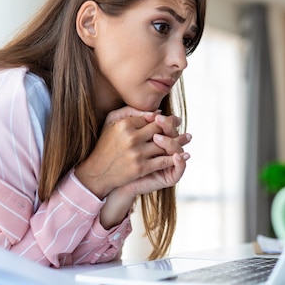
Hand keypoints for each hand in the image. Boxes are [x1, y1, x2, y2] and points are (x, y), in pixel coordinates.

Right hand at [75, 107, 189, 198]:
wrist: (97, 172)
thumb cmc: (105, 144)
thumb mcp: (111, 122)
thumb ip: (130, 112)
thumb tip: (156, 112)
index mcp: (124, 125)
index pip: (150, 117)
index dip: (163, 117)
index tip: (172, 118)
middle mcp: (131, 138)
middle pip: (159, 128)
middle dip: (173, 125)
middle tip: (180, 123)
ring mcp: (136, 153)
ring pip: (164, 144)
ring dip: (178, 141)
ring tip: (187, 137)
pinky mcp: (140, 168)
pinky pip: (162, 160)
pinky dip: (174, 158)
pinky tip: (183, 155)